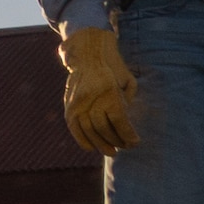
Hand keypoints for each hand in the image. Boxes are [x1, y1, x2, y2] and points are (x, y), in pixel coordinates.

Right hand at [59, 25, 138, 154]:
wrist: (88, 52)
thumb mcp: (127, 81)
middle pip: (103, 128)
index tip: (135, 142)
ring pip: (88, 130)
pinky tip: (92, 147)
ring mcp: (77, 101)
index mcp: (108, 90)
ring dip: (101, 144)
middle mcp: (91, 97)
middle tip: (124, 147)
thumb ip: (128, 102)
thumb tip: (127, 126)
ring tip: (111, 151)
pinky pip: (74, 127)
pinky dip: (83, 140)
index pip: (119, 120)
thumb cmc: (113, 67)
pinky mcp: (69, 104)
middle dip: (116, 141)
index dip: (128, 134)